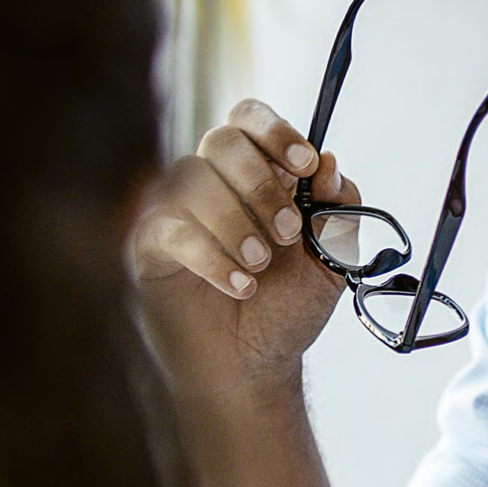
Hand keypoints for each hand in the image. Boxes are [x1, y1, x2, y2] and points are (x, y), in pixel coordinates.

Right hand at [132, 99, 362, 401]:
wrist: (253, 367)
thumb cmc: (285, 310)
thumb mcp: (331, 260)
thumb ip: (338, 212)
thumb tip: (331, 168)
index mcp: (255, 173)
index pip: (251, 119)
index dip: (276, 131)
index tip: (305, 164)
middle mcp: (212, 182)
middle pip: (222, 140)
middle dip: (260, 184)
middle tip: (285, 233)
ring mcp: (176, 210)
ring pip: (192, 177)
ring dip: (235, 221)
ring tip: (259, 267)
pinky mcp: (149, 245)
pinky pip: (171, 227)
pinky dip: (211, 256)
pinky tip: (239, 286)